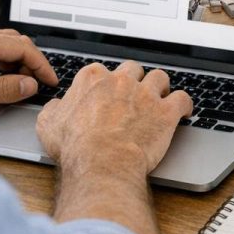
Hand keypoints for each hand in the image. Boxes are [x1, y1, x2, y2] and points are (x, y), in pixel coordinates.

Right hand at [36, 61, 191, 176]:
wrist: (101, 163)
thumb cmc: (75, 146)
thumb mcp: (49, 125)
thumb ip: (53, 110)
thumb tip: (56, 107)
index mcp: (93, 79)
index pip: (102, 71)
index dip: (105, 84)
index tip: (107, 94)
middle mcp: (121, 81)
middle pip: (133, 70)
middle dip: (134, 80)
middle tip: (134, 95)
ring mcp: (145, 94)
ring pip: (159, 78)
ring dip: (160, 87)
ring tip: (160, 98)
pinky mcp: (165, 112)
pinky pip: (182, 99)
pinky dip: (184, 104)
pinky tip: (183, 111)